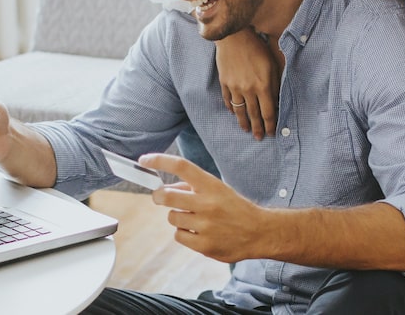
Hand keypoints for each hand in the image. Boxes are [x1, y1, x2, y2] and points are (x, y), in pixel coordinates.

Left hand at [140, 154, 273, 262]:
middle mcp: (207, 203)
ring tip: (194, 219)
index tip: (144, 160)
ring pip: (172, 217)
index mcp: (212, 185)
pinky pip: (179, 236)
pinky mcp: (204, 244)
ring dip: (178, 217)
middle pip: (166, 196)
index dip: (159, 160)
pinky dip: (185, 233)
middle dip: (158, 196)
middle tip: (159, 197)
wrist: (260, 232)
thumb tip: (167, 189)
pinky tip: (199, 232)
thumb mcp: (219, 189)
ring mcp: (205, 225)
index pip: (181, 166)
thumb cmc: (235, 208)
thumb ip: (194, 187)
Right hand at [215, 29, 279, 139]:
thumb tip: (276, 102)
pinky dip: (232, 108)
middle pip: (254, 115)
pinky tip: (234, 113)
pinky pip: (228, 100)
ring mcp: (234, 87)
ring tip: (246, 129)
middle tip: (258, 138)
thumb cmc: (257, 47)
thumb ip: (275, 85)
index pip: (268, 112)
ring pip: (239, 111)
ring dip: (243, 122)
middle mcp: (248, 90)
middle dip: (257, 128)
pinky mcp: (224, 83)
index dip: (270, 125)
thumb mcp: (272, 65)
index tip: (271, 133)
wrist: (234, 36)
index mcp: (263, 86)